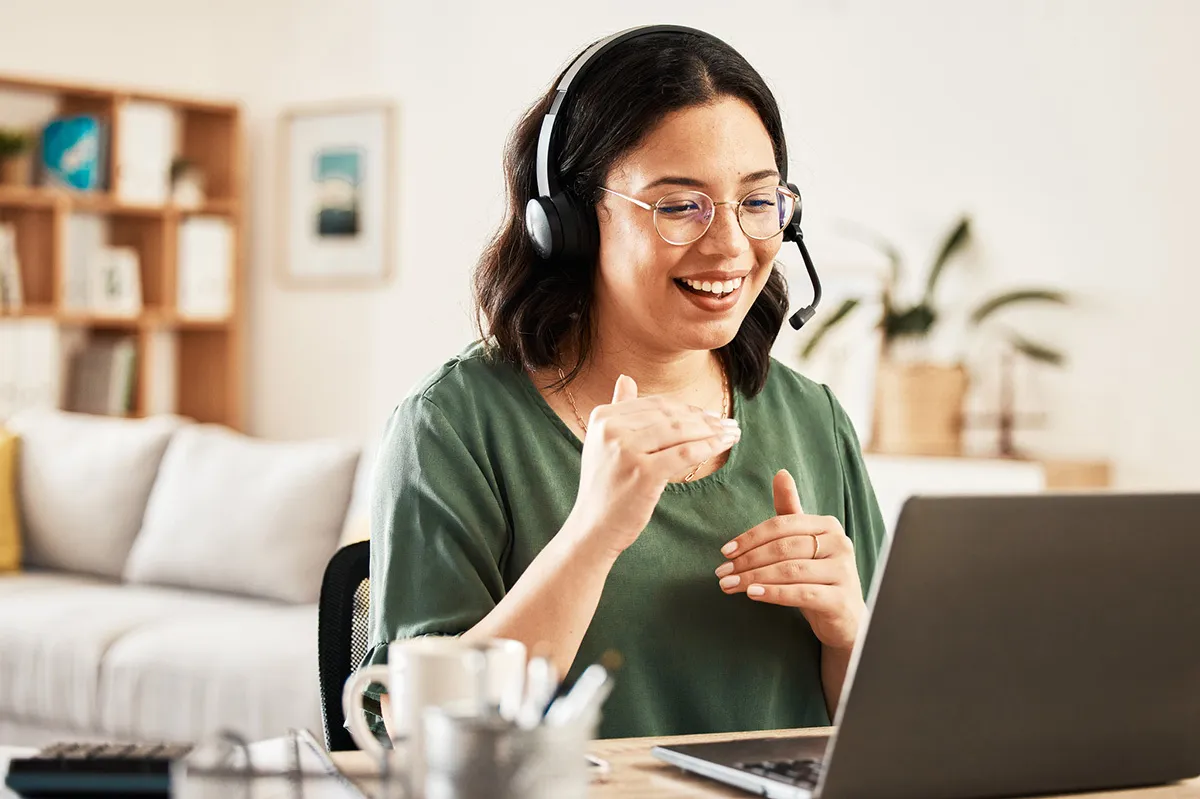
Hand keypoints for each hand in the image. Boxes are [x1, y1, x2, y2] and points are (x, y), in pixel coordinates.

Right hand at [567, 375, 739, 557]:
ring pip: (680, 431)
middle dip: (704, 419)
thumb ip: (617, 409)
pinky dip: (709, 446)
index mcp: (603, 417)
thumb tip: (626, 378)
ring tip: (732, 433)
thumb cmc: (605, 487)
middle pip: (670, 416)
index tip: (710, 415)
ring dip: (712, 431)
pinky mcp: (643, 473)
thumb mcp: (604, 443)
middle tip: (728, 423)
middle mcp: (611, 429)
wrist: (593, 527)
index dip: (687, 408)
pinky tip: (724, 445)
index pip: (655, 405)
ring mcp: (626, 450)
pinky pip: (685, 453)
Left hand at [715, 469, 864, 650]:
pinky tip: (753, 594)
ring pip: (790, 570)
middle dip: (747, 560)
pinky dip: (774, 593)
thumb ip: (790, 511)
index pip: (781, 525)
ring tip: (729, 585)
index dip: (750, 537)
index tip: (725, 551)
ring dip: (754, 578)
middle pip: (783, 547)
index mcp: (828, 525)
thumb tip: (781, 473)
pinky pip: (801, 593)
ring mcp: (843, 572)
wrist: (846, 618)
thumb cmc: (818, 576)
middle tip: (722, 572)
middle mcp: (840, 544)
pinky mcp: (840, 599)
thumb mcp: (803, 542)